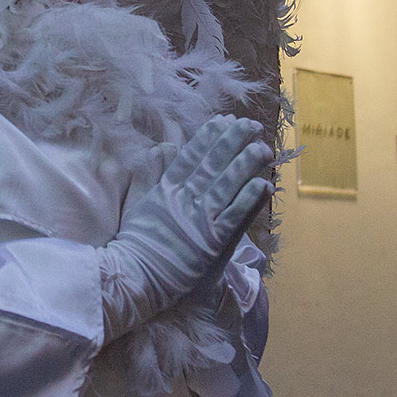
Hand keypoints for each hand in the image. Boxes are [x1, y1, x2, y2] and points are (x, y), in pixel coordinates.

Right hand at [98, 115, 272, 338]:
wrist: (134, 275)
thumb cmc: (134, 243)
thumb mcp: (137, 203)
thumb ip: (149, 174)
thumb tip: (161, 148)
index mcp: (166, 189)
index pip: (191, 156)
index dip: (209, 137)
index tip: (224, 120)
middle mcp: (185, 199)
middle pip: (213, 164)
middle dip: (233, 142)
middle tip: (251, 125)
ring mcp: (200, 219)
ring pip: (227, 185)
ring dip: (246, 165)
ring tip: (262, 148)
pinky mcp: (213, 241)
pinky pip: (235, 216)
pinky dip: (249, 199)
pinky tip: (262, 183)